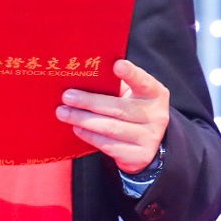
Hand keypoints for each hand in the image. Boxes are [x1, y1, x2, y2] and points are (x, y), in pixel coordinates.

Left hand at [58, 59, 168, 174]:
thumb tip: (82, 77)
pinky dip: (90, 135)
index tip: (117, 65)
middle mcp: (156, 116)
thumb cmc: (131, 110)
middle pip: (119, 108)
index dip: (131, 74)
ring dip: (84, 119)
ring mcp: (149, 137)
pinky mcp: (139, 155)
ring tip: (63, 113)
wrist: (147, 144)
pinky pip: (109, 145)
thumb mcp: (130, 95)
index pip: (144, 82)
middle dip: (89, 102)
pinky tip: (77, 128)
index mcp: (155, 94)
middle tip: (67, 96)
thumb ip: (114, 85)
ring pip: (111, 128)